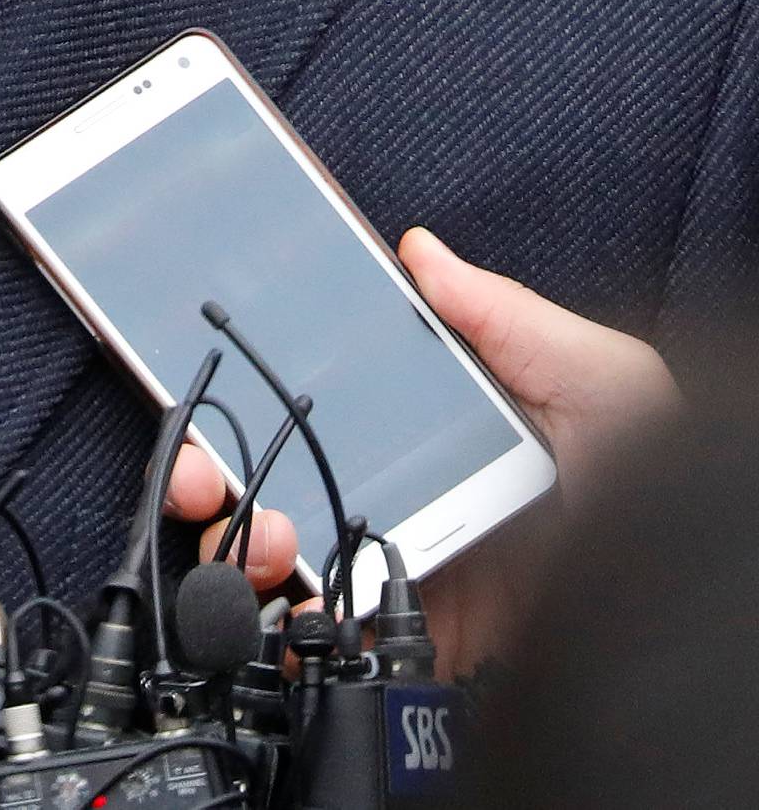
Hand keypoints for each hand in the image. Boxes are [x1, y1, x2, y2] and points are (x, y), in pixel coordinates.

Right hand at [163, 229, 677, 673]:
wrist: (686, 582)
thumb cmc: (661, 477)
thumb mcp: (598, 376)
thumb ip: (507, 315)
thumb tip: (420, 251)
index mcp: (444, 423)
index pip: (332, 393)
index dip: (262, 378)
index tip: (216, 360)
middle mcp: (414, 490)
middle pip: (286, 470)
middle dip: (216, 461)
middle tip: (200, 460)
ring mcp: (410, 567)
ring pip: (289, 552)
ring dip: (242, 535)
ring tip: (258, 524)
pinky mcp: (422, 637)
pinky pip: (335, 635)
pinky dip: (291, 624)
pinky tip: (288, 599)